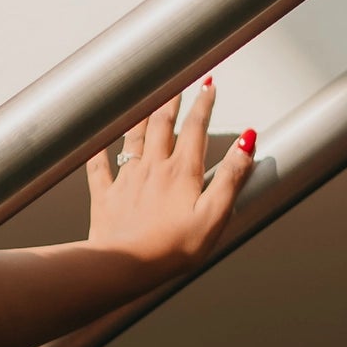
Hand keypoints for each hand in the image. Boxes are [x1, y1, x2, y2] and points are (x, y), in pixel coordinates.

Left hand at [83, 84, 254, 285]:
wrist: (126, 266)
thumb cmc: (174, 248)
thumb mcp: (215, 215)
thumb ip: (232, 177)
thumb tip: (247, 142)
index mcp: (182, 172)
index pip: (196, 129)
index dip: (204, 105)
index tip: (210, 85)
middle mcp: (153, 168)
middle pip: (162, 124)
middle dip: (172, 99)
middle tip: (177, 80)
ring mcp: (126, 180)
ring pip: (133, 137)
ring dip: (141, 114)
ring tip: (146, 97)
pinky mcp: (106, 196)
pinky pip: (99, 166)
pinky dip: (99, 149)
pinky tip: (99, 139)